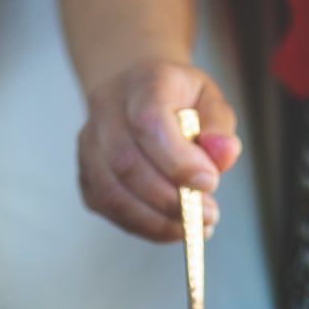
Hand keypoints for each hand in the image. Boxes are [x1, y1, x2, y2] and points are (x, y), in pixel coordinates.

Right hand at [77, 59, 240, 241]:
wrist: (140, 96)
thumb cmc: (179, 101)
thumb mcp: (210, 101)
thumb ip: (219, 126)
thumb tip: (223, 154)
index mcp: (142, 82)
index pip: (148, 122)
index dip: (178, 160)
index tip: (210, 183)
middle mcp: (106, 108)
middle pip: (125, 162)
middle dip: (170, 199)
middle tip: (207, 214)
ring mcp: (89, 142)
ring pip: (112, 192)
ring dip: (156, 219)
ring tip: (192, 225)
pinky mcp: (85, 173)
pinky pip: (107, 208)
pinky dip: (142, 226)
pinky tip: (170, 226)